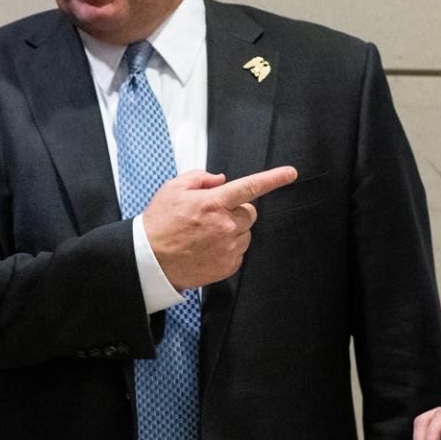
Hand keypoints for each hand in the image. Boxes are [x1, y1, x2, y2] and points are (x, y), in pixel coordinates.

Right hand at [142, 167, 297, 289]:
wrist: (150, 260)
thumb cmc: (159, 224)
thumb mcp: (173, 189)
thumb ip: (200, 178)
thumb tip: (221, 180)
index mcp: (213, 203)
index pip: (250, 187)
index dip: (273, 178)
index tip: (290, 173)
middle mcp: (224, 226)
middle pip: (250, 212)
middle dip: (236, 211)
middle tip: (213, 216)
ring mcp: (227, 248)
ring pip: (246, 233)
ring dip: (233, 230)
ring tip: (206, 235)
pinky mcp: (227, 266)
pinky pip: (239, 252)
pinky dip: (228, 248)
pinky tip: (207, 248)